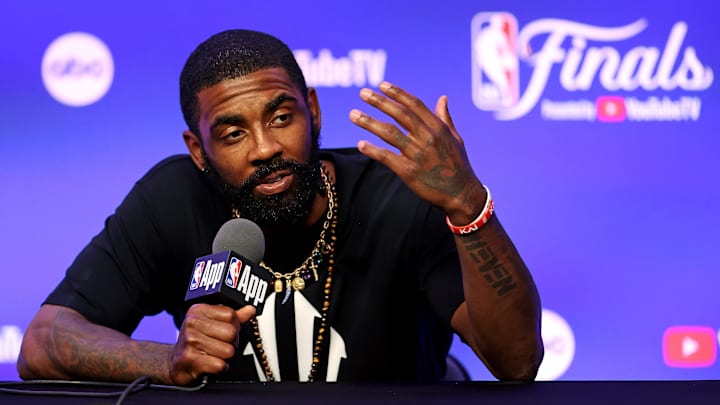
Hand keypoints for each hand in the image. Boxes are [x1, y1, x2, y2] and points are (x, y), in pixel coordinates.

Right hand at [168, 303, 255, 384]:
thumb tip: (250, 310)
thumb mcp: (211, 324)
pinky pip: (220, 365)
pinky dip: (219, 368)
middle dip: (231, 343)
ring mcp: (190, 341)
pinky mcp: (190, 359)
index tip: (225, 332)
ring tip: (214, 354)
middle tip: (221, 345)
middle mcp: (192, 323)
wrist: (175, 363)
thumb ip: (233, 317)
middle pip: (231, 332)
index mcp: (198, 310)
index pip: (231, 315)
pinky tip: (210, 364)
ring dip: (225, 357)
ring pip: (228, 350)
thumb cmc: (195, 342)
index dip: (234, 326)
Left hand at [349, 81, 485, 222]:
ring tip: (353, 114)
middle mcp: (427, 138)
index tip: (381, 85)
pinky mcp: (409, 172)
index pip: (414, 105)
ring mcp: (417, 155)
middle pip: (400, 114)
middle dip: (380, 102)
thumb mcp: (455, 138)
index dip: (397, 93)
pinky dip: (372, 150)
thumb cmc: (458, 165)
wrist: (461, 195)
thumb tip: (443, 98)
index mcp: (438, 128)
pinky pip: (387, 157)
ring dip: (369, 122)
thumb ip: (445, 118)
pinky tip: (360, 144)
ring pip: (389, 133)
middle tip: (363, 93)